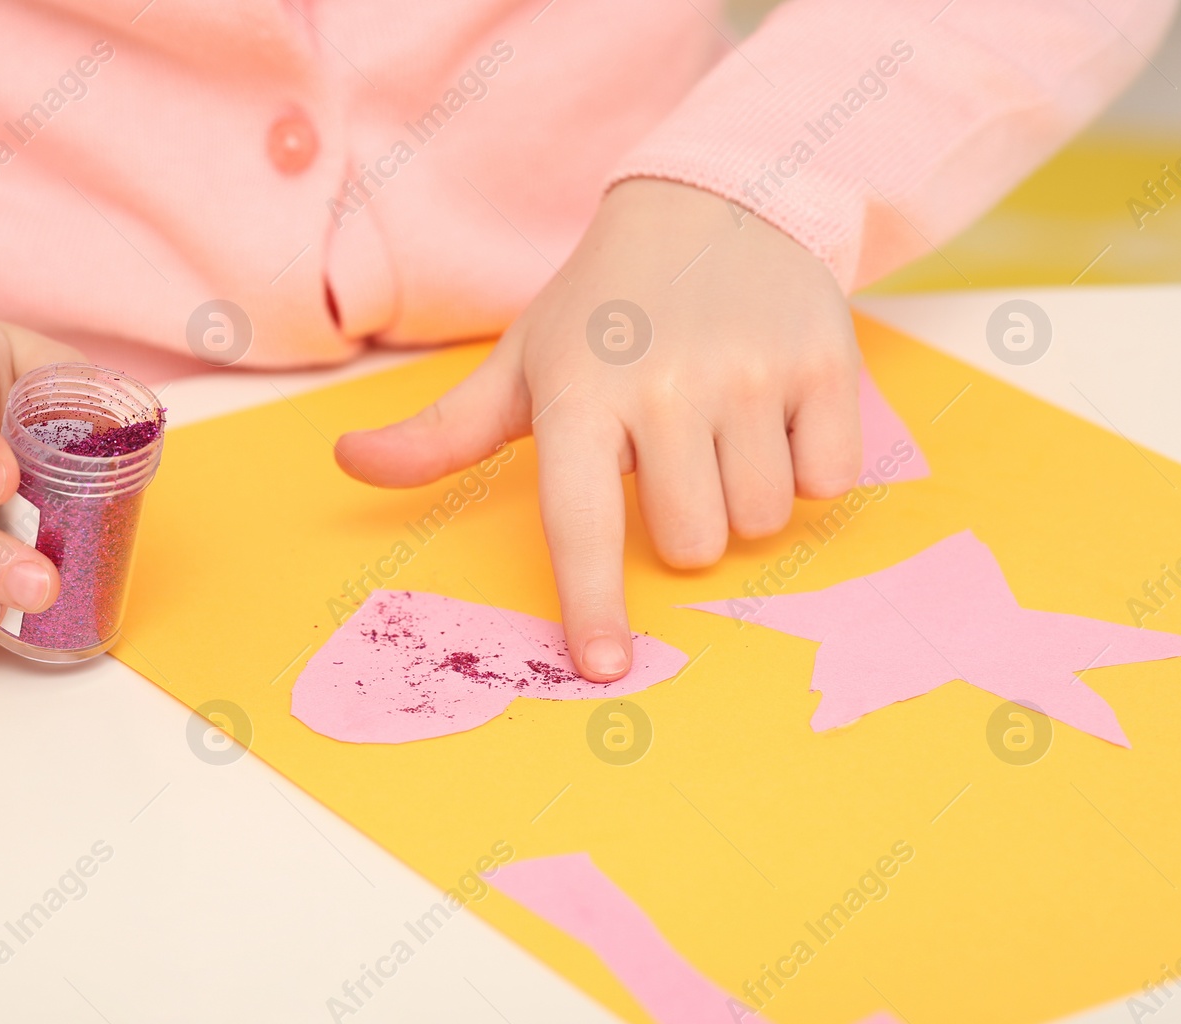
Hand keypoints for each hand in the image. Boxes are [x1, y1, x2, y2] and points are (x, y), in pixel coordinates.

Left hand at [336, 179, 861, 681]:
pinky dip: (807, 464)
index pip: (580, 521)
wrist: (715, 200)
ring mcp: (751, 373)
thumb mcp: (523, 361)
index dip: (591, 601)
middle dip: (684, 521)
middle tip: (674, 453)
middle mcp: (663, 384)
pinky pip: (829, 480)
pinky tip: (776, 409)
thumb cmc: (605, 305)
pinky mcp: (828, 364)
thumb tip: (351, 463)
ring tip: (721, 423)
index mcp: (578, 393)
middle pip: (691, 542)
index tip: (603, 667)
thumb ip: (444, 431)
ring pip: (761, 518)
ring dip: (744, 494)